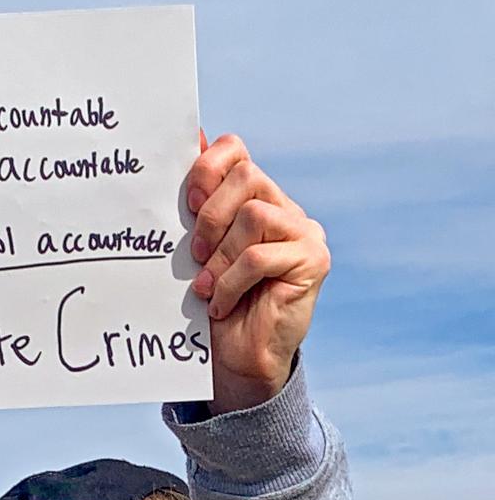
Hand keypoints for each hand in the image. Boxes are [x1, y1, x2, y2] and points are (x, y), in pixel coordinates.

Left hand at [188, 132, 330, 415]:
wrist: (238, 361)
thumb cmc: (214, 305)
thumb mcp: (198, 253)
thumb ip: (196, 206)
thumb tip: (188, 139)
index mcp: (254, 198)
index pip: (235, 152)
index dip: (206, 168)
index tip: (186, 204)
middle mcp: (283, 208)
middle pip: (247, 176)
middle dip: (210, 216)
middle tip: (194, 255)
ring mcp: (303, 232)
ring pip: (254, 216)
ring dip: (220, 257)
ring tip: (206, 287)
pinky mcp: (312, 260)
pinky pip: (260, 256)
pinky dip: (232, 281)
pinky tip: (221, 303)